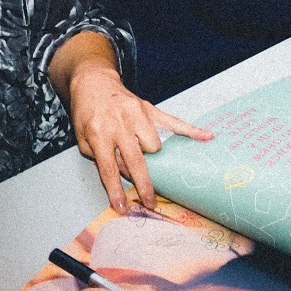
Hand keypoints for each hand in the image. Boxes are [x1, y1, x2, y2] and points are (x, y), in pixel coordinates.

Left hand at [68, 60, 213, 212]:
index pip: (109, 168)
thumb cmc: (87, 113)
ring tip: (139, 149)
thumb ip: (99, 158)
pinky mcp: (149, 109)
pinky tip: (207, 137)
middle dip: (144, 185)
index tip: (123, 208)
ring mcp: (136, 115)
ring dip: (150, 154)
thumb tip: (122, 175)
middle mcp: (119, 123)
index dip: (116, 191)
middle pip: (136, 161)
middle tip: (151, 203)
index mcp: (99, 132)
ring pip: (154, 145)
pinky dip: (191, 131)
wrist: (93, 82)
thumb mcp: (83, 139)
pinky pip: (173, 122)